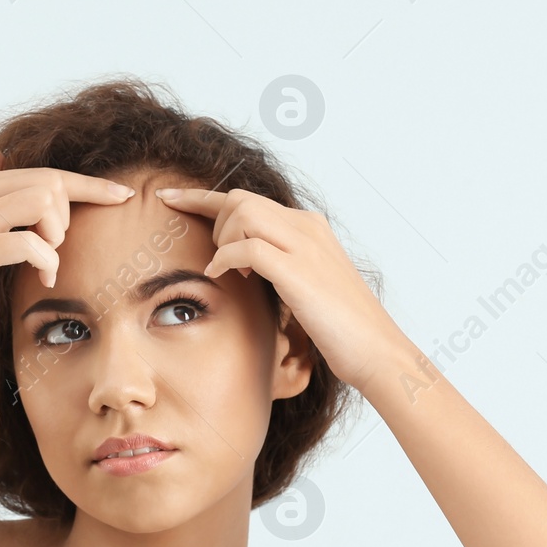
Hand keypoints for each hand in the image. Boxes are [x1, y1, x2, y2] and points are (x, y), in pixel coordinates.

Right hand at [0, 149, 136, 346]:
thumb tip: (1, 156)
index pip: (46, 173)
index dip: (90, 184)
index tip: (123, 196)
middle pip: (52, 182)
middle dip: (68, 217)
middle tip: (53, 249)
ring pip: (45, 201)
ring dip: (56, 236)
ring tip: (45, 262)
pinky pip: (32, 243)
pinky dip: (48, 262)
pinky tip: (43, 280)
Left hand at [154, 186, 407, 390]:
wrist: (376, 350)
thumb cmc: (340, 326)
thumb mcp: (306, 285)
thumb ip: (277, 265)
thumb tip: (241, 264)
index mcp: (309, 227)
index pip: (247, 198)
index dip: (202, 197)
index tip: (170, 197)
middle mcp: (306, 227)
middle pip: (239, 198)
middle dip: (209, 220)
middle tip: (214, 259)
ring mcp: (304, 246)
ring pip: (241, 212)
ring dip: (222, 240)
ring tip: (228, 271)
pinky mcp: (298, 270)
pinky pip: (246, 247)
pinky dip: (226, 259)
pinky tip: (221, 275)